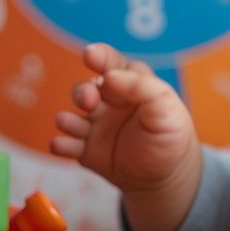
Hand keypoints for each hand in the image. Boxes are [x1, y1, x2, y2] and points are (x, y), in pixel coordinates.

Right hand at [50, 43, 198, 195]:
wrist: (166, 175)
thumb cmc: (169, 134)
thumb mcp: (167, 108)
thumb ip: (143, 88)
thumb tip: (110, 76)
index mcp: (128, 84)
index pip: (110, 64)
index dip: (99, 56)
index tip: (90, 55)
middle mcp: (107, 101)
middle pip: (85, 89)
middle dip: (82, 92)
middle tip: (89, 100)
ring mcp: (94, 126)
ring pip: (71, 116)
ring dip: (66, 118)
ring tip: (67, 122)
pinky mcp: (86, 151)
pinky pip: (69, 145)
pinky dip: (61, 144)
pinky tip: (60, 145)